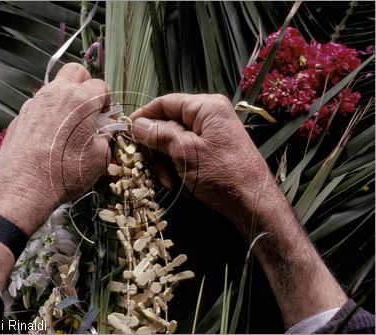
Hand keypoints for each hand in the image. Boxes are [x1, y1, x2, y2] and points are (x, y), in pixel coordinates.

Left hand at [0, 63, 110, 234]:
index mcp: (81, 100)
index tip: (105, 117)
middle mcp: (56, 93)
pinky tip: (48, 137)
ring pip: (54, 87)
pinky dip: (48, 113)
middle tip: (87, 109)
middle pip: (75, 71)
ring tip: (68, 125)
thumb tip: (104, 130)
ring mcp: (34, 103)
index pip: (101, 85)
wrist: (23, 187)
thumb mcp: (99, 158)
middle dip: (85, 84)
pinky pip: (39, 105)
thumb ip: (105, 137)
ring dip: (65, 98)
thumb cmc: (66, 172)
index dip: (106, 101)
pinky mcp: (19, 116)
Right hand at [131, 93, 269, 224]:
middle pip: (168, 125)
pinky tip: (181, 186)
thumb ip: (158, 134)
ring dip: (166, 164)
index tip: (127, 131)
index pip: (166, 102)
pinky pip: (185, 156)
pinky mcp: (211, 154)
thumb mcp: (184, 152)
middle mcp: (209, 117)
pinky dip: (178, 170)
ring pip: (173, 144)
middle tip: (150, 168)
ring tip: (171, 182)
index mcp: (206, 107)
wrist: (252, 203)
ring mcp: (210, 137)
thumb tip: (136, 125)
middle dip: (157, 149)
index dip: (144, 116)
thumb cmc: (221, 173)